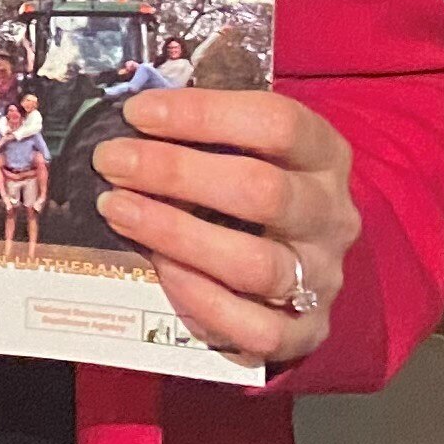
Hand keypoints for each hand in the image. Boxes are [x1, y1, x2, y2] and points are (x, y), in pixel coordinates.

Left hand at [91, 88, 357, 368]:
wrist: (303, 255)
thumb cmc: (255, 180)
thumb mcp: (245, 142)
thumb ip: (202, 131)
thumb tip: (130, 117)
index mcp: (324, 154)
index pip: (277, 123)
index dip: (202, 114)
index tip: (136, 113)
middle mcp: (332, 216)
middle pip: (262, 192)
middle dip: (175, 173)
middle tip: (111, 163)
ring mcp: (324, 278)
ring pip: (256, 264)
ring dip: (175, 235)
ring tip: (118, 210)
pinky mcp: (308, 331)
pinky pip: (257, 328)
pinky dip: (202, 300)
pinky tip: (160, 269)